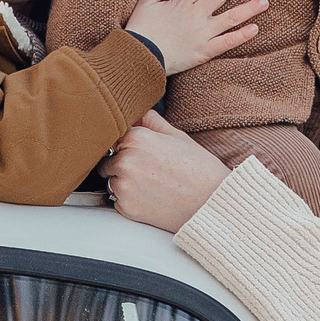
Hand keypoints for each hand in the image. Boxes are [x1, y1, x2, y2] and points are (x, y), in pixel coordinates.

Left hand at [99, 110, 234, 231]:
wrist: (213, 203)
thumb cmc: (200, 170)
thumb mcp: (178, 137)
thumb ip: (152, 122)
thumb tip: (136, 114)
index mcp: (135, 138)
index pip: (112, 138)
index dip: (125, 146)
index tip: (138, 153)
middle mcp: (124, 160)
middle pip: (107, 160)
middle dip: (121, 165)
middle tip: (149, 171)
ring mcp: (123, 185)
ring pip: (111, 181)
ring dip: (123, 183)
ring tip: (153, 185)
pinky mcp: (125, 207)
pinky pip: (117, 201)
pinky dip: (129, 201)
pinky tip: (152, 198)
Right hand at [124, 0, 267, 74]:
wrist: (139, 57)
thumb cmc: (140, 31)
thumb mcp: (145, 3)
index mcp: (181, 2)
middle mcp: (195, 15)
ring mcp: (201, 33)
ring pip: (230, 18)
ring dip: (248, 8)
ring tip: (265, 1)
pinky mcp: (203, 51)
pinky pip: (226, 43)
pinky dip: (241, 36)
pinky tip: (254, 29)